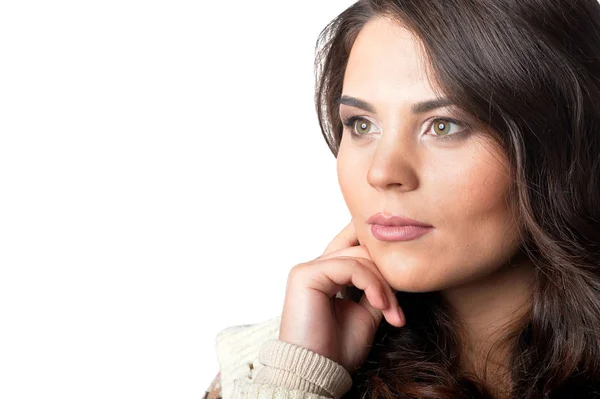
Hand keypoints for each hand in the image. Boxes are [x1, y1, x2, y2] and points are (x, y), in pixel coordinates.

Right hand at [278, 220, 404, 373]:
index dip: (386, 276)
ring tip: (391, 313)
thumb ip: (376, 290)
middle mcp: (315, 268)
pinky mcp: (307, 274)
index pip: (362, 257)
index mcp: (326, 276)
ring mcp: (309, 269)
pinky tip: (380, 304)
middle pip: (362, 253)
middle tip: (397, 312)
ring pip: (359, 259)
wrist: (317, 373)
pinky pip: (350, 267)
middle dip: (387, 280)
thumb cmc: (337, 351)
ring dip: (383, 286)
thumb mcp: (366, 314)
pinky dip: (371, 284)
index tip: (398, 310)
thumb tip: (397, 273)